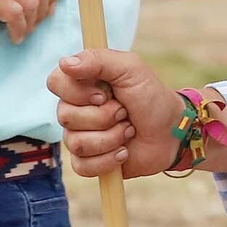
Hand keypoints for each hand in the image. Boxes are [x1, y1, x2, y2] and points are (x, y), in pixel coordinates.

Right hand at [49, 50, 187, 177]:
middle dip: (103, 116)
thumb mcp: (130, 69)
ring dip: (110, 137)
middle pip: (65, 116)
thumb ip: (98, 60)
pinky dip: (108, 160)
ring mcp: (79, 135)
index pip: (56, 82)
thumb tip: (65, 63)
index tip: (103, 94)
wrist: (171, 132)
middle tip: (124, 111)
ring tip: (128, 130)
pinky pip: (82, 166)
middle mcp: (76, 108)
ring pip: (76, 143)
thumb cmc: (151, 96)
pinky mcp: (88, 161)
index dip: (77, 91)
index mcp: (83, 82)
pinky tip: (124, 151)